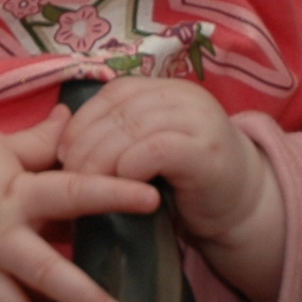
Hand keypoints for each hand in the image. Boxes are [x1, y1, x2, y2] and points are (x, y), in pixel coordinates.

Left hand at [58, 77, 284, 301]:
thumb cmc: (187, 186)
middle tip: (68, 175)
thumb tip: (58, 136)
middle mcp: (185, 97)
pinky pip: (154, 150)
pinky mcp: (207, 150)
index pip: (115, 93)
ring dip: (101, 159)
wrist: (244, 211)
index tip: (62, 153)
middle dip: (86, 143)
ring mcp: (199, 120)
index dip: (83, 120)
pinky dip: (129, 168)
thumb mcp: (148, 151)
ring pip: (132, 129)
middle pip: (120, 111)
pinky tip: (121, 188)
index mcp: (168, 90)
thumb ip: (117, 137)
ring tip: (87, 185)